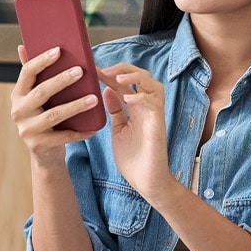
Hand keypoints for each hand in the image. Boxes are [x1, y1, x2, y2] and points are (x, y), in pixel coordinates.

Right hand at [10, 45, 98, 165]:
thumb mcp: (36, 98)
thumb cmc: (44, 118)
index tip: (59, 50)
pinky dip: (80, 132)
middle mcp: (18, 111)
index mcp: (18, 95)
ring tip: (94, 99)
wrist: (44, 153)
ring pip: (54, 115)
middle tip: (81, 71)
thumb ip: (33, 75)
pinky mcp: (38, 145)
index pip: (27, 72)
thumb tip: (23, 46)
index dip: (42, 60)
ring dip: (76, 106)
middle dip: (62, 80)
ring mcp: (27, 129)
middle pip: (42, 92)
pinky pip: (63, 136)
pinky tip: (94, 127)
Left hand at [98, 64, 170, 193]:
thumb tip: (106, 90)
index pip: (124, 83)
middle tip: (104, 70)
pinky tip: (128, 98)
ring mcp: (154, 115)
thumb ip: (115, 111)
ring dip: (135, 77)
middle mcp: (146, 107)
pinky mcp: (158, 124)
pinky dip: (141, 97)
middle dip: (123, 69)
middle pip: (141, 76)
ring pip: (152, 84)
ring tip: (118, 77)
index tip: (92, 69)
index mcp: (135, 108)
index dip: (110, 74)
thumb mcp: (118, 130)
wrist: (145, 182)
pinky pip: (154, 103)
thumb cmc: (133, 158)